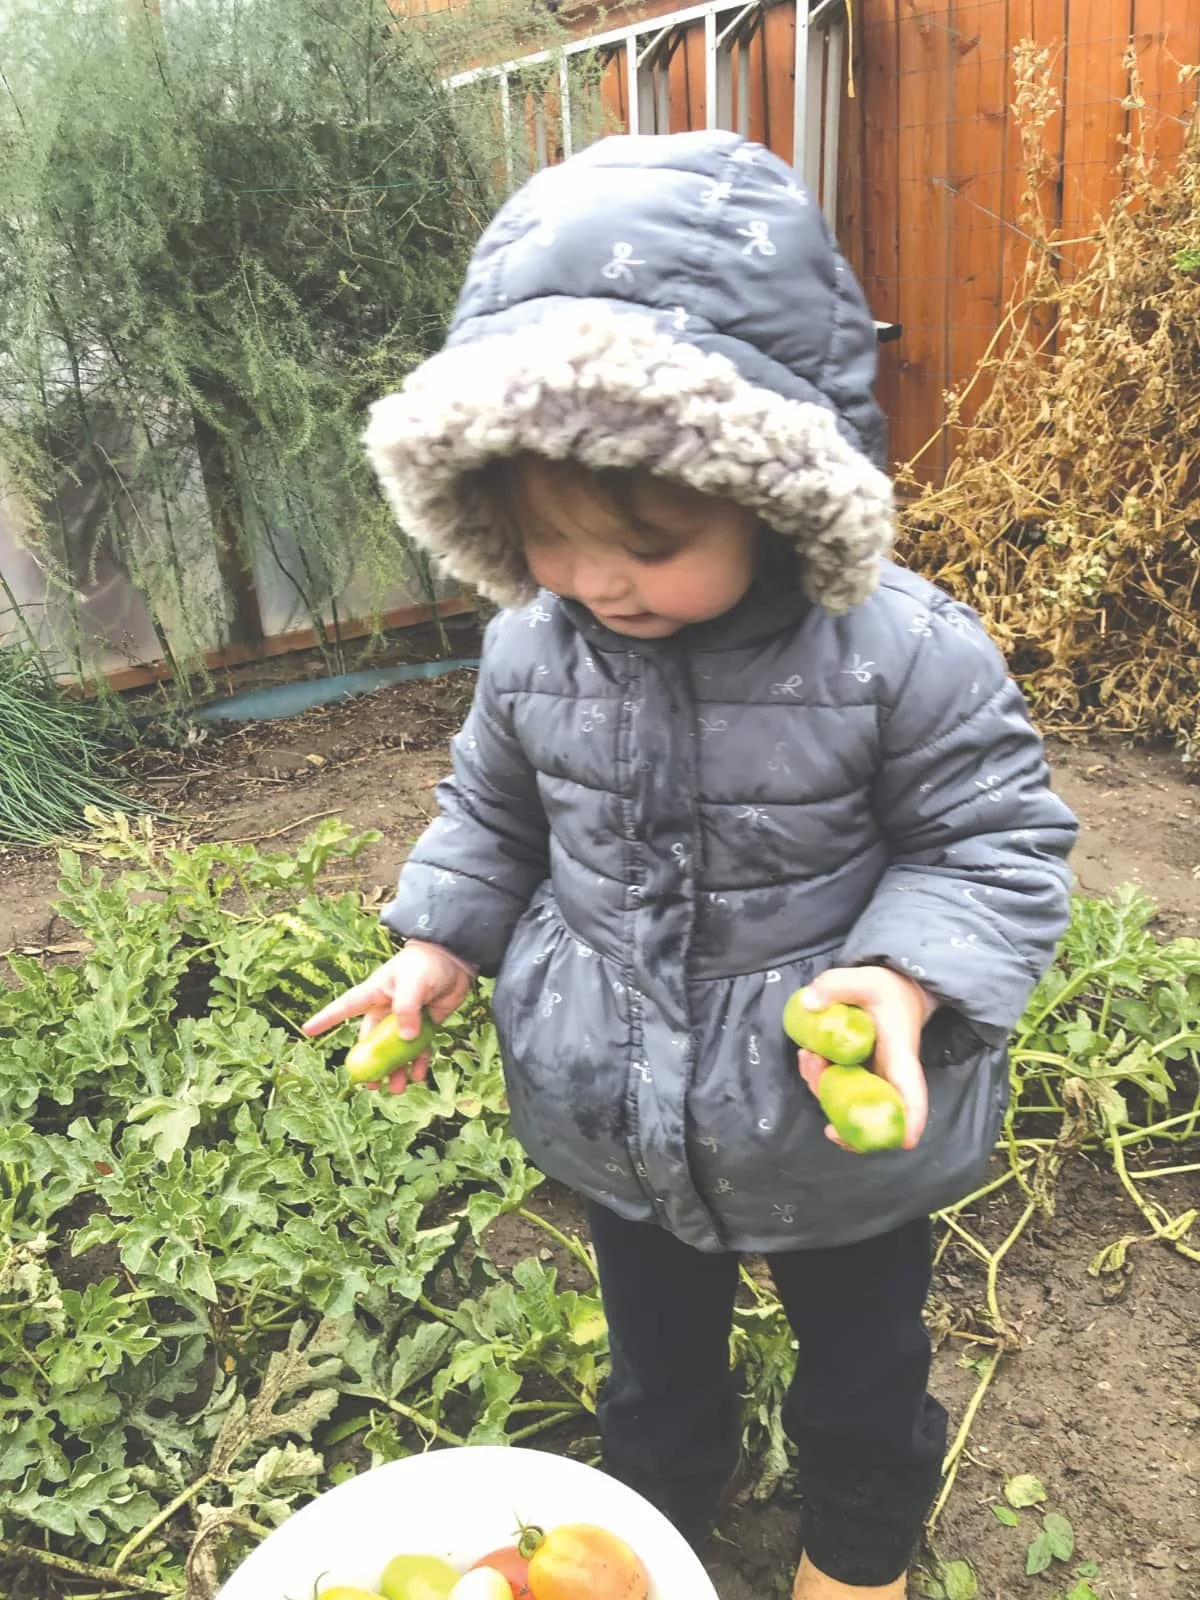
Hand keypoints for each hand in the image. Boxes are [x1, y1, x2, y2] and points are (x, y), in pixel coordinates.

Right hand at [301, 940, 472, 1092]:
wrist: (455, 959)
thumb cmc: (427, 964)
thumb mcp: (413, 983)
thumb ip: (406, 1009)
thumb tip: (406, 1038)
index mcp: (375, 994)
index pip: (345, 1007)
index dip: (326, 1019)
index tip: (307, 1031)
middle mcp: (386, 1009)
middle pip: (372, 1040)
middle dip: (370, 1063)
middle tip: (369, 1084)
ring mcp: (405, 1018)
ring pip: (395, 1050)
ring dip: (395, 1069)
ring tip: (396, 1089)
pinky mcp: (424, 1024)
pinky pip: (418, 1048)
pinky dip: (418, 1063)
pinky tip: (418, 1076)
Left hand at [795, 965, 935, 1150]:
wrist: (895, 989)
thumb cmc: (888, 988)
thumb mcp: (866, 978)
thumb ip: (836, 985)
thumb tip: (809, 1004)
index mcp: (900, 1058)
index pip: (912, 1095)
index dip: (910, 1122)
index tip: (902, 1141)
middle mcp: (888, 1077)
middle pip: (872, 1113)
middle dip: (839, 1108)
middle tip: (815, 1066)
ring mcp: (872, 1079)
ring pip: (849, 1105)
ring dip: (822, 1090)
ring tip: (808, 1056)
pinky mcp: (857, 1075)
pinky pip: (838, 1091)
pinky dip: (820, 1083)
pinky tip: (808, 1060)